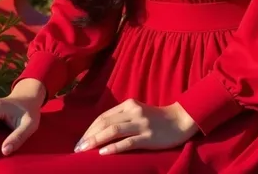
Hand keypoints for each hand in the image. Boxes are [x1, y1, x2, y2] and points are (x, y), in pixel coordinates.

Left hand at [74, 98, 198, 154]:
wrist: (180, 121)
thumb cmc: (156, 119)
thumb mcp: (138, 112)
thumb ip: (122, 118)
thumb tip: (101, 131)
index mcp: (129, 104)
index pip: (103, 116)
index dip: (90, 128)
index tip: (80, 141)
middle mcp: (133, 111)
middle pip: (105, 122)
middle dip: (89, 135)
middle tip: (78, 148)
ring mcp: (141, 124)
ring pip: (114, 130)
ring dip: (97, 140)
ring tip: (85, 150)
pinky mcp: (148, 136)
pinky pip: (128, 142)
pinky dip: (114, 147)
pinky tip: (103, 153)